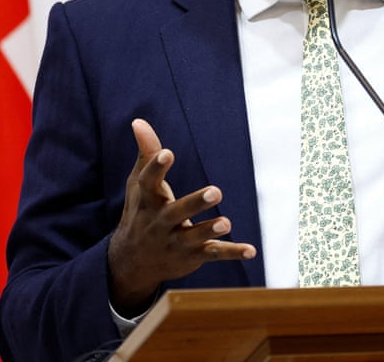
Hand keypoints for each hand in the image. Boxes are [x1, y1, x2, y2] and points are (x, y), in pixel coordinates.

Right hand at [106, 119, 255, 315]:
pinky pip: (213, 253)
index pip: (148, 183)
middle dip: (195, 202)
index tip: (168, 153)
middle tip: (216, 191)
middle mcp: (161, 222)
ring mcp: (177, 241)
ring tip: (226, 223)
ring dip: (210, 229)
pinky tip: (251, 251)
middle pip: (177, 211)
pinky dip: (232, 252)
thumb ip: (146, 153)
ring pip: (194, 236)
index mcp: (148, 201)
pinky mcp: (192, 255)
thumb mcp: (139, 184)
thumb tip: (139, 121)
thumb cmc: (141, 212)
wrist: (132, 262)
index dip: (156, 167)